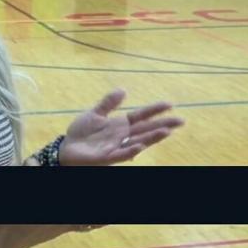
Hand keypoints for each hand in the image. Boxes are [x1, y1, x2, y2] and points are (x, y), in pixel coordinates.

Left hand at [58, 89, 183, 165]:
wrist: (67, 147)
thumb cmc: (82, 133)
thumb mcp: (95, 113)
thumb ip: (108, 103)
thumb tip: (124, 89)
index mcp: (120, 125)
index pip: (141, 116)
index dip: (155, 110)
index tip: (170, 103)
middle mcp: (122, 136)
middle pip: (146, 129)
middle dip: (163, 124)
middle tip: (181, 120)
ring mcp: (116, 147)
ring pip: (138, 142)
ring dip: (152, 138)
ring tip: (167, 132)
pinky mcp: (106, 157)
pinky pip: (121, 154)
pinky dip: (130, 151)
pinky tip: (139, 146)